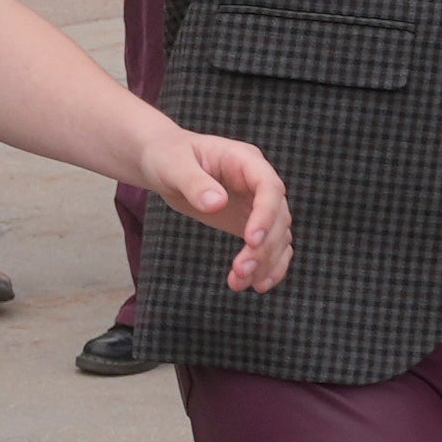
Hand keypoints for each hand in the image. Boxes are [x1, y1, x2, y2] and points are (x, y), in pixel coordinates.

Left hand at [140, 126, 293, 291]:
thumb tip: (218, 203)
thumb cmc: (167, 157)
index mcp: (244, 160)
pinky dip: (267, 266)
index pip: (269, 187)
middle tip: (239, 271)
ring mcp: (256, 204)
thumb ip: (194, 182)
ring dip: (265, 263)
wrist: (163, 164)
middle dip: (263, 247)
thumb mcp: (173, 165)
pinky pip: (270, 246)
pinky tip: (255, 284)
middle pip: (278, 217)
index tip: (252, 240)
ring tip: (238, 284)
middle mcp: (257, 182)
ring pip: (278, 236)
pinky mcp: (250, 223)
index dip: (266, 214)